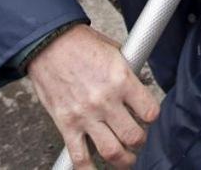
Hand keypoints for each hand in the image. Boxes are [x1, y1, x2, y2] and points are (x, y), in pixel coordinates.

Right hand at [28, 25, 158, 168]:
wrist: (48, 43)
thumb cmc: (79, 43)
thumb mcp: (114, 50)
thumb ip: (127, 72)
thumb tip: (137, 87)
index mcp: (121, 79)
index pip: (149, 111)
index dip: (152, 117)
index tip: (148, 118)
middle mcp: (106, 100)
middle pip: (134, 136)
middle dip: (140, 142)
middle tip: (138, 140)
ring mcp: (85, 115)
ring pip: (112, 151)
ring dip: (123, 160)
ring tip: (126, 159)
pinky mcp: (66, 124)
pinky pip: (80, 156)